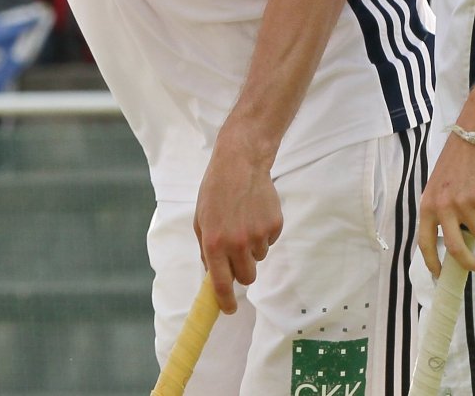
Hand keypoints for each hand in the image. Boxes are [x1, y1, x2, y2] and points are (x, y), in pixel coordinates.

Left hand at [193, 135, 282, 314]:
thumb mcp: (200, 221)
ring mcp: (258, 235)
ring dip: (251, 248)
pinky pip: (270, 242)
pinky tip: (255, 214)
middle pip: (247, 277)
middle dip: (242, 272)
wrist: (240, 164)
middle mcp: (237, 243)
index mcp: (214, 243)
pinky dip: (263, 234)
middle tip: (237, 253)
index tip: (228, 310)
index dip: (225, 301)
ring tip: (243, 221)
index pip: (221, 283)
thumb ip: (206, 250)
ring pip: (258, 258)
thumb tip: (213, 275)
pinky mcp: (274, 226)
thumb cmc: (215, 192)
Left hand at [416, 132, 474, 276]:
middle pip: (454, 248)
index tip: (438, 275)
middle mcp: (441, 207)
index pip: (424, 241)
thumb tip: (454, 243)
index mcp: (426, 205)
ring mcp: (461, 204)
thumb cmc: (457, 165)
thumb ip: (442, 214)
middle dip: (467, 263)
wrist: (473, 139)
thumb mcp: (439, 189)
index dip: (431, 262)